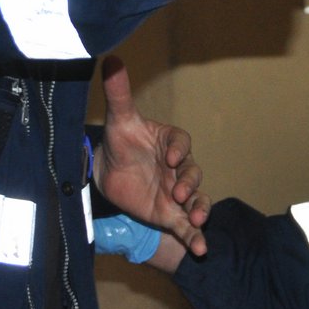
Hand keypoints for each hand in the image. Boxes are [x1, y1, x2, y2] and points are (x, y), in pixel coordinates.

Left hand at [92, 56, 209, 255]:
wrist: (107, 173)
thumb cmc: (119, 142)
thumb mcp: (118, 119)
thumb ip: (119, 92)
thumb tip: (110, 58)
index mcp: (169, 142)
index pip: (182, 143)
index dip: (179, 151)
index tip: (170, 158)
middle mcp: (178, 167)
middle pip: (193, 173)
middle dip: (190, 183)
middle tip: (179, 191)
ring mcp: (177, 191)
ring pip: (198, 199)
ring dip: (201, 208)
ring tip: (198, 219)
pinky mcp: (172, 214)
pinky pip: (188, 226)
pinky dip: (196, 237)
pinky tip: (200, 250)